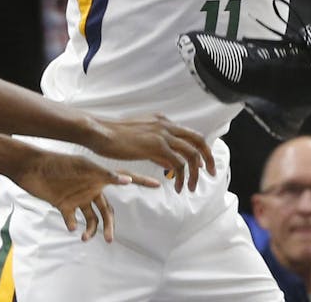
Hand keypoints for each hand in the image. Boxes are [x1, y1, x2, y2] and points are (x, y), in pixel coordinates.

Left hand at [11, 148, 157, 242]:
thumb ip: (106, 175)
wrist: (33, 168)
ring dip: (90, 229)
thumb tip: (128, 180)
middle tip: (109, 239)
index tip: (158, 184)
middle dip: (109, 225)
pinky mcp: (63, 204)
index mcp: (101, 178)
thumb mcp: (85, 167)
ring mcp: (78, 198)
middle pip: (106, 211)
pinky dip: (71, 224)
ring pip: (90, 218)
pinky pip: (71, 219)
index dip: (142, 181)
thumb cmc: (61, 163)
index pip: (125, 179)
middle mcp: (92, 189)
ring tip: (85, 238)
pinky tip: (70, 227)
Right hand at [81, 113, 215, 192]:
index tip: (204, 164)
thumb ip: (157, 149)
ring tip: (190, 188)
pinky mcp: (156, 146)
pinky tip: (177, 187)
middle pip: (198, 141)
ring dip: (194, 173)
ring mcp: (163, 135)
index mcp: (163, 122)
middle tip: (211, 174)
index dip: (201, 149)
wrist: (98, 132)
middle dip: (208, 158)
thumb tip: (169, 162)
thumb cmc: (113, 138)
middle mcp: (167, 126)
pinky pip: (178, 163)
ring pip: (191, 154)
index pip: (190, 134)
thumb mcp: (140, 140)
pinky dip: (181, 177)